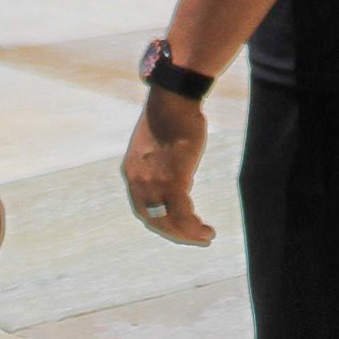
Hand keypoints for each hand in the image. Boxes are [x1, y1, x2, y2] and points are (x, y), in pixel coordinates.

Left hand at [122, 88, 214, 245]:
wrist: (172, 100)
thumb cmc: (171, 117)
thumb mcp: (157, 147)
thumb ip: (161, 166)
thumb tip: (177, 178)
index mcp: (132, 172)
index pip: (142, 209)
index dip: (160, 222)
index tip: (177, 228)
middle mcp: (137, 181)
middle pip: (154, 219)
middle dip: (175, 233)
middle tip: (194, 239)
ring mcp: (153, 182)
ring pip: (169, 221)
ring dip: (188, 234)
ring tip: (205, 237)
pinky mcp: (172, 179)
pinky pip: (182, 214)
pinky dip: (194, 227)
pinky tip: (206, 230)